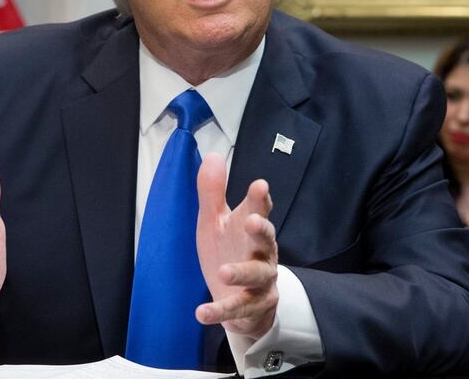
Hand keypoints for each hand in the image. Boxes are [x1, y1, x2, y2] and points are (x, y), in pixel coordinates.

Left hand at [194, 152, 278, 339]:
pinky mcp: (255, 305)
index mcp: (251, 228)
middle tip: (252, 221)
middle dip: (261, 230)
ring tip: (224, 272)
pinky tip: (201, 312)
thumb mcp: (215, 222)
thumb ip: (213, 192)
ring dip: (241, 272)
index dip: (260, 199)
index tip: (259, 186)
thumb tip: (214, 155)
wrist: (242, 298)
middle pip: (266, 239)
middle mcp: (262, 252)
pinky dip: (220, 310)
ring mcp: (262, 280)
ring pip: (257, 275)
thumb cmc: (229, 251)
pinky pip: (238, 308)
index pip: (260, 210)